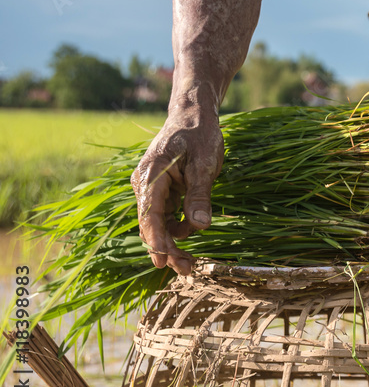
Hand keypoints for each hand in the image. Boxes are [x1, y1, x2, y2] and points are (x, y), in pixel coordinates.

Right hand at [130, 108, 223, 274]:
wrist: (193, 116)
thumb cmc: (199, 135)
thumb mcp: (205, 164)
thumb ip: (200, 195)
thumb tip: (200, 226)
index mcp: (151, 175)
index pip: (149, 213)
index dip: (156, 239)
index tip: (164, 260)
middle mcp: (145, 183)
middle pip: (151, 223)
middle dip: (166, 248)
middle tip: (186, 270)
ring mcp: (152, 188)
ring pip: (158, 222)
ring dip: (172, 242)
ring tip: (190, 263)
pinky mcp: (162, 190)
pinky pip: (166, 215)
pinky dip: (176, 228)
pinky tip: (191, 234)